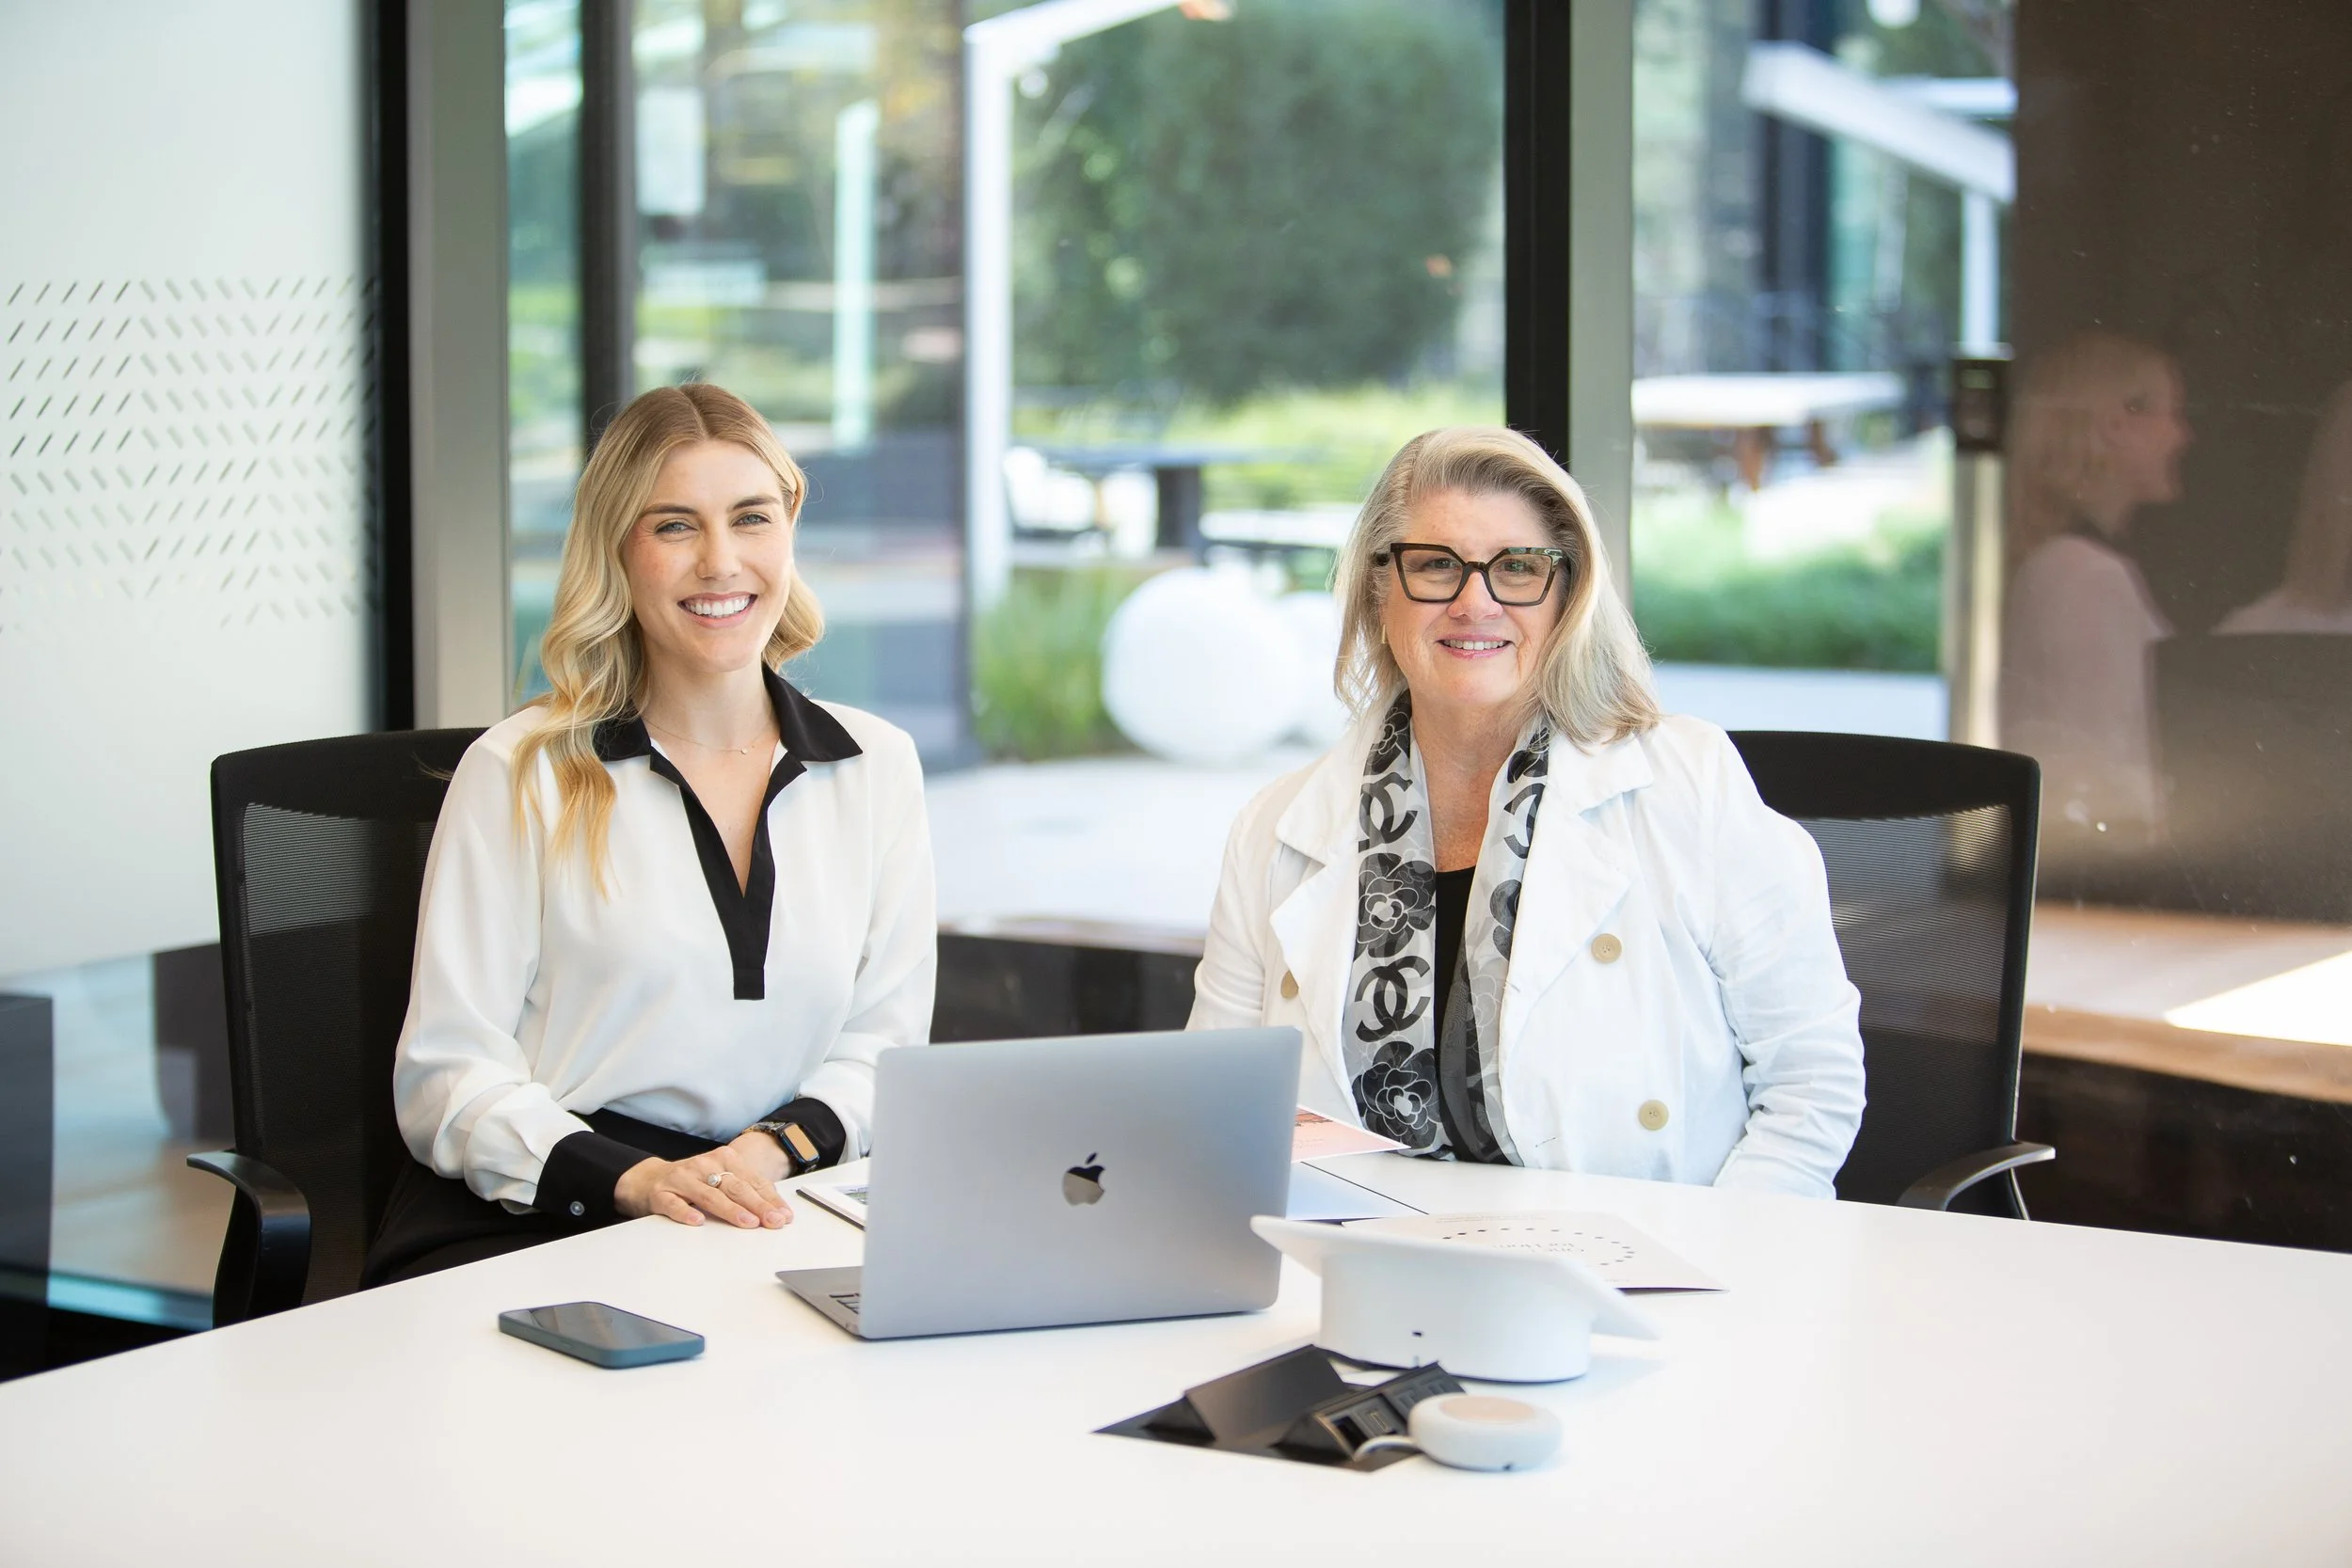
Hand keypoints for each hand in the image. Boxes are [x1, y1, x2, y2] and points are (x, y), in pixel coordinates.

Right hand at [614, 1132, 796, 1228]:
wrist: (649, 1179)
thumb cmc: (693, 1182)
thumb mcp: (721, 1180)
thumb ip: (746, 1192)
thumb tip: (776, 1212)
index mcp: (723, 1159)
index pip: (753, 1181)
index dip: (770, 1199)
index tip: (784, 1216)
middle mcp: (704, 1166)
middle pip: (735, 1187)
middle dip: (757, 1205)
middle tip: (773, 1221)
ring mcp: (682, 1179)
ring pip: (709, 1195)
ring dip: (730, 1210)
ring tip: (747, 1222)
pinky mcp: (661, 1194)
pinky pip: (674, 1204)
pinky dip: (685, 1212)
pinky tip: (697, 1221)